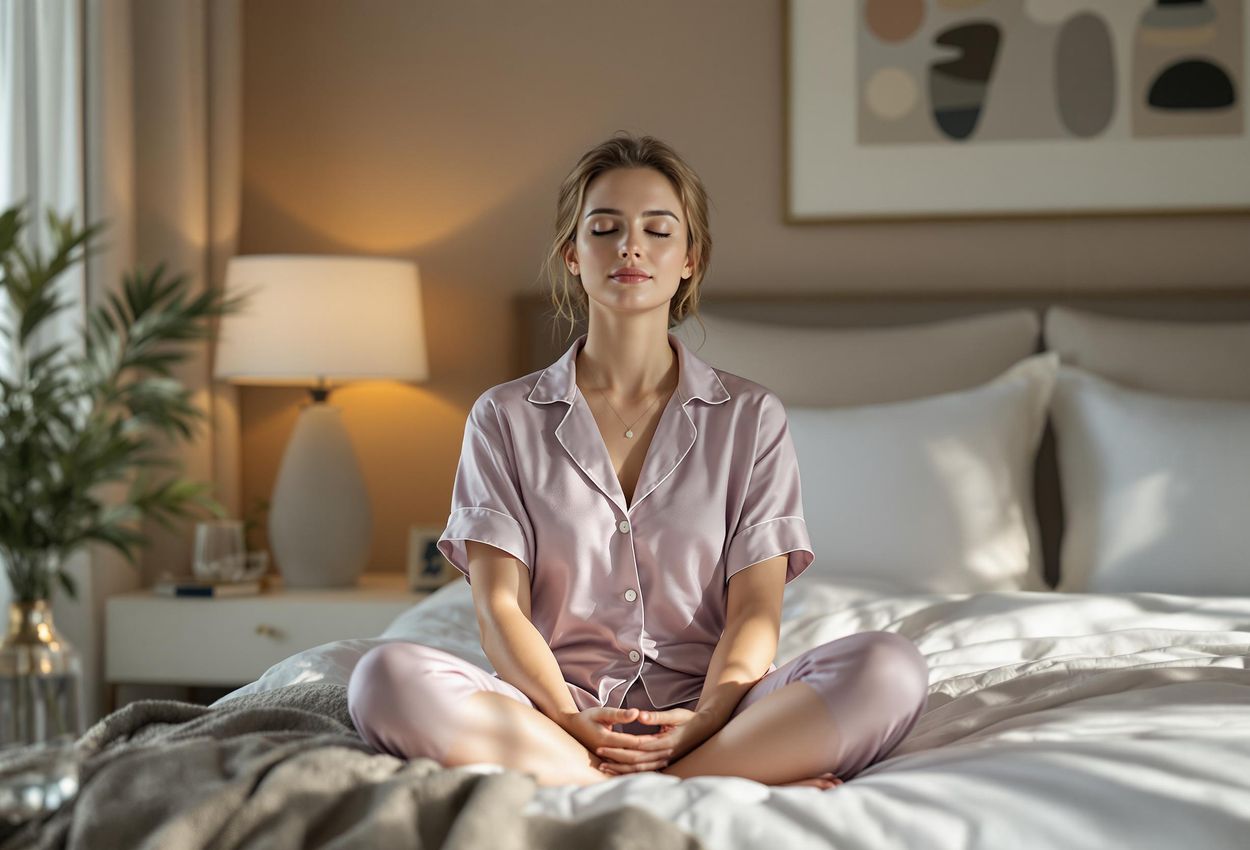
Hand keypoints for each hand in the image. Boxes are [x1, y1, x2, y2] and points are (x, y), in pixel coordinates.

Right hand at [557, 706, 675, 771]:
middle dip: (651, 755)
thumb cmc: (587, 717)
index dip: (647, 741)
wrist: (571, 728)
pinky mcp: (607, 762)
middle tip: (669, 752)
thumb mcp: (601, 711)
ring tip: (665, 761)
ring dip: (647, 764)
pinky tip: (651, 766)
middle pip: (633, 757)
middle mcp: (606, 752)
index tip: (662, 738)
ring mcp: (606, 759)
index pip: (631, 742)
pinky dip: (639, 768)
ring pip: (630, 766)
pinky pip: (625, 768)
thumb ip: (619, 714)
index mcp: (605, 739)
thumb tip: (636, 713)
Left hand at [595, 707, 713, 775]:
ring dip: (621, 769)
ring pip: (639, 769)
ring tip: (604, 767)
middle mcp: (664, 754)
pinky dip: (631, 772)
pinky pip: (645, 771)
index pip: (637, 746)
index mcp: (665, 742)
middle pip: (635, 760)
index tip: (603, 745)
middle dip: (615, 759)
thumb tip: (639, 715)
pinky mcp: (665, 762)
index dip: (619, 747)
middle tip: (598, 756)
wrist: (706, 729)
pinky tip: (620, 771)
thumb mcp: (675, 714)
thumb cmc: (690, 719)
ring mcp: (665, 760)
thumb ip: (656, 716)